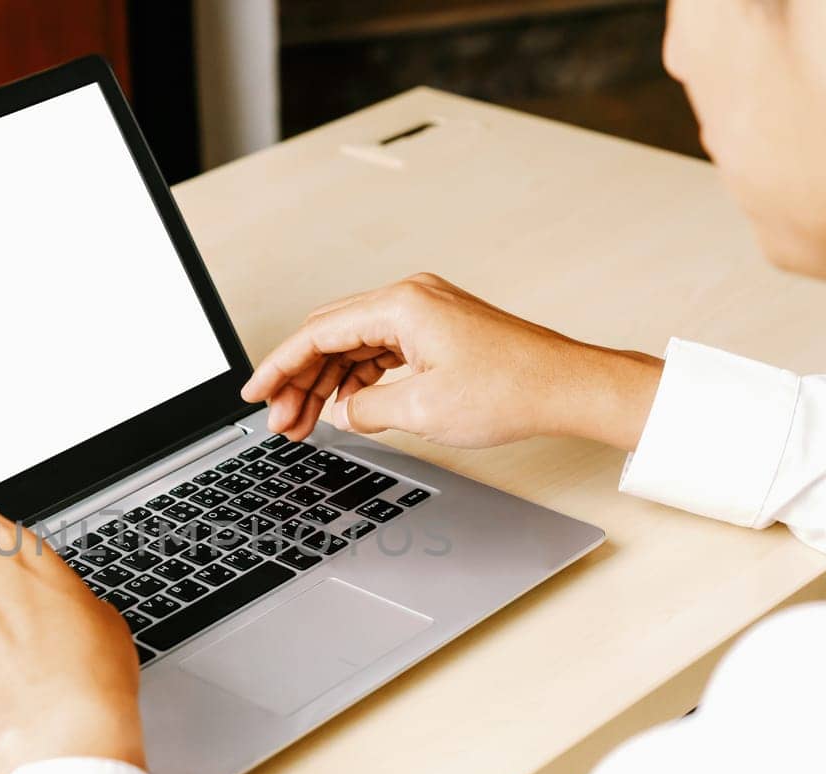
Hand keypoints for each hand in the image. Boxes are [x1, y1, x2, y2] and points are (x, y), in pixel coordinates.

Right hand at [241, 273, 662, 451]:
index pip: (317, 333)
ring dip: (327, 383)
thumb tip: (339, 411)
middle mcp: (410, 299)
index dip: (279, 367)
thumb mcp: (422, 410)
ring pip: (354, 346)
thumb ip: (364, 408)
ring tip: (307, 422)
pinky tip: (347, 408)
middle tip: (281, 421)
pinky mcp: (438, 331)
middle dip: (299, 380)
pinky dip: (358, 379)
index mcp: (400, 305)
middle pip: (331, 336)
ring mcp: (425, 313)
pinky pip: (381, 352)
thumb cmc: (513, 388)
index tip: (257, 394)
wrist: (568, 387)